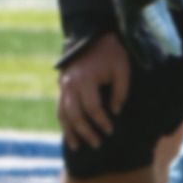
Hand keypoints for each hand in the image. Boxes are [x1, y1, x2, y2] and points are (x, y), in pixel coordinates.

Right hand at [57, 32, 129, 148]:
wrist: (93, 35)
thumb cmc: (111, 53)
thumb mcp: (122, 70)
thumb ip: (120, 92)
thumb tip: (114, 112)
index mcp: (84, 79)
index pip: (92, 107)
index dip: (101, 121)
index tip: (111, 131)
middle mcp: (69, 84)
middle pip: (74, 114)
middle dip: (85, 131)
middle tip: (97, 144)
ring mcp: (63, 85)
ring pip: (62, 113)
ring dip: (69, 131)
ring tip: (77, 146)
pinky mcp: (62, 85)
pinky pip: (60, 107)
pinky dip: (64, 121)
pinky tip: (70, 131)